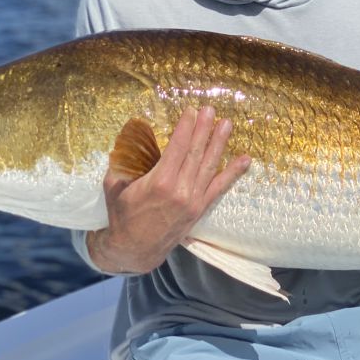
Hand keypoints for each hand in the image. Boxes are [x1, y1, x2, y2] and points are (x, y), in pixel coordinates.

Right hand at [87, 106, 251, 273]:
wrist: (134, 249)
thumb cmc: (121, 215)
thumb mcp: (115, 186)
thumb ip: (123, 163)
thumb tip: (129, 138)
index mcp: (159, 182)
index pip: (177, 147)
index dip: (186, 128)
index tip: (191, 111)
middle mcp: (180, 190)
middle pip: (196, 152)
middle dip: (204, 129)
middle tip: (211, 110)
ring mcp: (193, 200)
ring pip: (209, 165)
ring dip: (219, 143)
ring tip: (227, 124)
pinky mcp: (200, 209)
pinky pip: (219, 187)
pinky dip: (233, 173)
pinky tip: (244, 160)